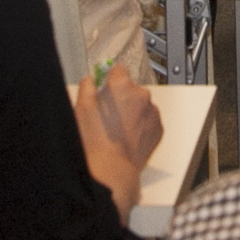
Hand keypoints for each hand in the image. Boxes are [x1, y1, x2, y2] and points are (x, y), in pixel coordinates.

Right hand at [69, 66, 161, 216]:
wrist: (111, 169)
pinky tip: (126, 137)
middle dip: (120, 98)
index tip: (104, 88)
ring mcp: (152, 112)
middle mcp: (141, 96)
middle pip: (130, 89)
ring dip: (131, 112)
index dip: (108, 80)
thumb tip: (90, 81)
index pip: (117, 70)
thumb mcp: (81, 108)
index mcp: (122, 86)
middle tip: (106, 116)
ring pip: (140, 105)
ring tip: (115, 130)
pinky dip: (140, 126)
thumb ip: (87, 87)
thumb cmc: (96, 143)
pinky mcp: (158, 129)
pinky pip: (148, 120)